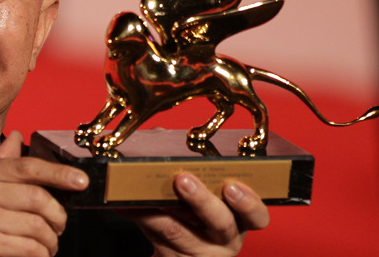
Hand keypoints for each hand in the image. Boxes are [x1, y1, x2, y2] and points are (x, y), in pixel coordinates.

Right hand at [0, 131, 88, 256]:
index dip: (59, 173)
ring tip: (49, 245)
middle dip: (58, 216)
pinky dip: (39, 255)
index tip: (81, 180)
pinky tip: (38, 256)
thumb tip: (17, 137)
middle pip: (37, 198)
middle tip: (60, 226)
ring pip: (36, 226)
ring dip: (50, 240)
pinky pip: (27, 248)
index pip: (26, 166)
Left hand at [125, 173, 268, 256]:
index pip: (256, 216)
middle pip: (219, 223)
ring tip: (144, 192)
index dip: (248, 202)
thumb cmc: (199, 217)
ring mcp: (197, 250)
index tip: (231, 186)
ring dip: (158, 208)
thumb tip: (161, 134)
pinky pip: (151, 234)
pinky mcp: (170, 255)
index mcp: (240, 219)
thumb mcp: (208, 196)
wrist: (182, 253)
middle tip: (183, 179)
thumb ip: (194, 166)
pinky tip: (122, 203)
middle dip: (200, 200)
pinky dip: (136, 214)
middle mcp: (224, 239)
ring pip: (177, 231)